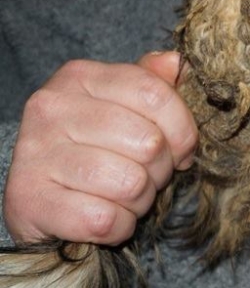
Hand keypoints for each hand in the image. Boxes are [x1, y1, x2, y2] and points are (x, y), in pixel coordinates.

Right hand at [4, 53, 197, 244]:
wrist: (38, 200)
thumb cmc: (94, 149)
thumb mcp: (124, 108)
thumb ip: (152, 84)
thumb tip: (174, 61)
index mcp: (79, 77)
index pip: (156, 95)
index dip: (182, 132)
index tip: (179, 151)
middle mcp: (51, 108)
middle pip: (149, 143)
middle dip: (160, 171)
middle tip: (143, 177)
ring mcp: (35, 153)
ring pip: (131, 184)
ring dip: (139, 201)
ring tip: (121, 197)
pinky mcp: (28, 199)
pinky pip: (104, 219)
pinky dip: (117, 226)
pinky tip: (102, 216)